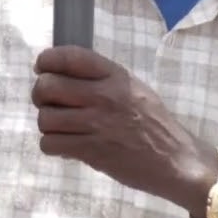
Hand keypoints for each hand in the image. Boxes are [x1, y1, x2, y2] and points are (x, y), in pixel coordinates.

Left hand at [31, 46, 217, 215]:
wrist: (176, 160)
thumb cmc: (154, 123)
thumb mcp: (134, 89)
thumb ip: (102, 79)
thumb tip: (63, 74)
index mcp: (116, 76)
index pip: (70, 57)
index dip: (47, 60)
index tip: (43, 68)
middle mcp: (104, 96)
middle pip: (47, 86)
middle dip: (41, 96)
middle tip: (49, 103)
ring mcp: (97, 125)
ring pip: (45, 118)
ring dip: (48, 124)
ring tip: (61, 128)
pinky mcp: (92, 152)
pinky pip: (50, 144)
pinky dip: (52, 146)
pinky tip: (65, 145)